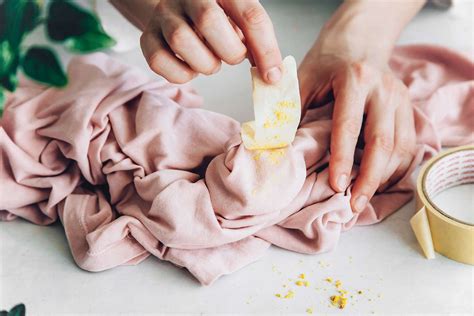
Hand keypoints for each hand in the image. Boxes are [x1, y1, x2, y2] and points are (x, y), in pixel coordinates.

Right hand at [140, 0, 281, 83]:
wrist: (178, 8)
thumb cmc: (219, 19)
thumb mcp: (241, 22)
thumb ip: (258, 44)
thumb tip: (272, 75)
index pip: (249, 14)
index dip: (265, 49)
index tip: (273, 76)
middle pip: (208, 20)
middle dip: (229, 52)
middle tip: (232, 58)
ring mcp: (164, 14)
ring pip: (181, 41)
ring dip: (205, 64)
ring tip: (211, 61)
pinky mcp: (147, 36)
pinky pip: (160, 61)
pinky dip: (181, 74)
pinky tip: (191, 67)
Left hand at [299, 31, 415, 212]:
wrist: (359, 39)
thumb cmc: (327, 62)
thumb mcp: (303, 79)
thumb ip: (292, 110)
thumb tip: (280, 148)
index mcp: (355, 79)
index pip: (349, 127)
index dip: (342, 160)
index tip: (337, 186)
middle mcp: (384, 90)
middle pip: (383, 142)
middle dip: (370, 178)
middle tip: (355, 205)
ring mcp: (401, 99)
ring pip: (401, 147)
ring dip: (383, 177)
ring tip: (363, 199)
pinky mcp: (408, 108)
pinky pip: (409, 145)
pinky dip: (395, 168)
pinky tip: (378, 181)